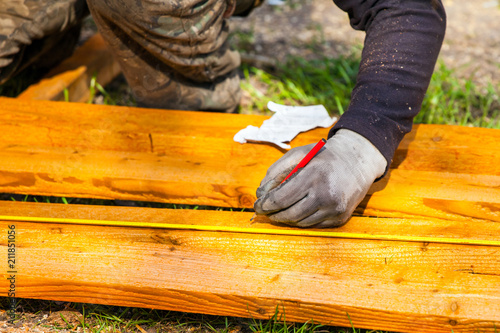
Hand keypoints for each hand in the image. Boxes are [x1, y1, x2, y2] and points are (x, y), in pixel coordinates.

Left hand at [254, 129, 386, 226]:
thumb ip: (276, 171)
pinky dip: (301, 220)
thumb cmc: (322, 157)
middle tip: (264, 211)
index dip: (265, 205)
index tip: (257, 206)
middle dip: (273, 215)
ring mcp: (335, 208)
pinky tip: (296, 212)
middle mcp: (326, 194)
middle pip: (289, 214)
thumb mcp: (298, 154)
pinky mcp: (340, 218)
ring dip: (286, 219)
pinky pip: (313, 225)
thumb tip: (260, 193)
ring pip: (300, 222)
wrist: (357, 162)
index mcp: (313, 175)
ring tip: (278, 212)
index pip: (281, 199)